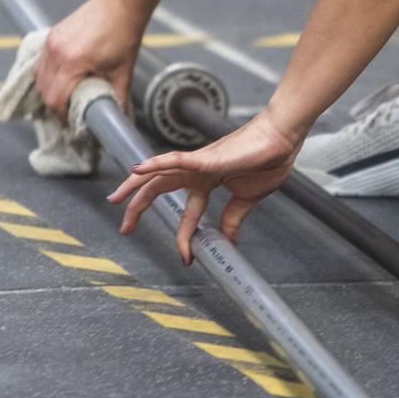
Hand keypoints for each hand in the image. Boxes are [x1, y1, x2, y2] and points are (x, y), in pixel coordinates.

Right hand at [35, 0, 145, 118]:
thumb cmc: (124, 37)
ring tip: (64, 96)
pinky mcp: (51, 34)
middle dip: (54, 105)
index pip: (55, 99)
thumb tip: (115, 118)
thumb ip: (117, 98)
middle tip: (69, 112)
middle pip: (43, 91)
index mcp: (73, 62)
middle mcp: (56, 52)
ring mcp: (51, 42)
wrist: (120, 4)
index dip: (62, 115)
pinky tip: (60, 78)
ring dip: (48, 90)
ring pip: (38, 76)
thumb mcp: (123, 72)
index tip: (72, 122)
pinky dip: (46, 74)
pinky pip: (40, 61)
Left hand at [106, 109, 301, 263]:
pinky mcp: (206, 157)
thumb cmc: (268, 160)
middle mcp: (197, 171)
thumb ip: (233, 218)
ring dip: (134, 186)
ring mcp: (199, 163)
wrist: (282, 140)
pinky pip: (175, 160)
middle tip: (124, 227)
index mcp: (207, 181)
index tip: (186, 257)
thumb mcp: (246, 198)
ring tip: (116, 199)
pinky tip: (138, 169)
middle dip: (138, 207)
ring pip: (157, 172)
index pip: (187, 212)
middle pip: (158, 188)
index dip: (185, 236)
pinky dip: (154, 164)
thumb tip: (228, 241)